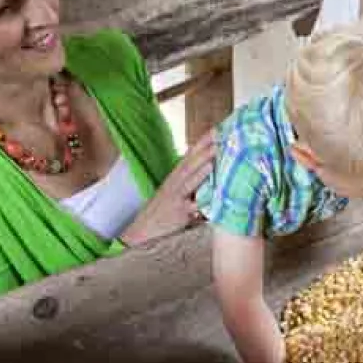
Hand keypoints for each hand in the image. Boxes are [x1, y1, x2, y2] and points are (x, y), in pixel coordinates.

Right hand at [120, 130, 215, 245]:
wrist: (142, 233)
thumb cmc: (161, 212)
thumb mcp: (172, 193)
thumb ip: (189, 183)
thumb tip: (209, 171)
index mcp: (174, 178)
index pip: (189, 156)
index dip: (202, 143)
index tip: (216, 129)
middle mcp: (174, 184)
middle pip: (190, 163)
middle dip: (205, 148)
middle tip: (220, 135)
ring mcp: (175, 197)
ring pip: (190, 179)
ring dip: (203, 165)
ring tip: (216, 152)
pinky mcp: (178, 212)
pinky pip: (191, 204)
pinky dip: (199, 198)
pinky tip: (208, 192)